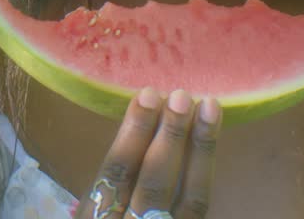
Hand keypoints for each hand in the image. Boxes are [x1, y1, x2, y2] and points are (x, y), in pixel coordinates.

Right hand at [73, 88, 220, 218]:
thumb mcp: (93, 215)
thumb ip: (106, 188)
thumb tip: (136, 127)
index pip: (116, 172)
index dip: (133, 132)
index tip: (148, 95)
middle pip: (154, 182)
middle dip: (170, 136)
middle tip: (182, 96)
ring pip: (189, 197)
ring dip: (200, 148)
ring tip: (210, 108)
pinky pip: (200, 209)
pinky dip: (206, 174)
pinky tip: (210, 144)